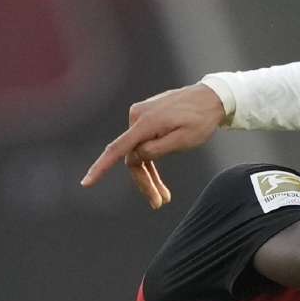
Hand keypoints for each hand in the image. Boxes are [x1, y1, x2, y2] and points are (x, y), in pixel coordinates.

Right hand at [81, 84, 226, 207]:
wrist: (213, 97)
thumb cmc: (201, 119)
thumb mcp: (184, 140)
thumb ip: (156, 150)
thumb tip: (134, 158)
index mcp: (146, 123)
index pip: (118, 150)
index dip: (101, 168)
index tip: (86, 183)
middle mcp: (138, 116)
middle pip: (133, 156)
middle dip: (144, 181)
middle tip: (160, 203)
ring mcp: (141, 114)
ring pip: (138, 152)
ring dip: (149, 174)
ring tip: (164, 197)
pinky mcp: (147, 116)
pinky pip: (144, 142)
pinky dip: (150, 159)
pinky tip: (159, 177)